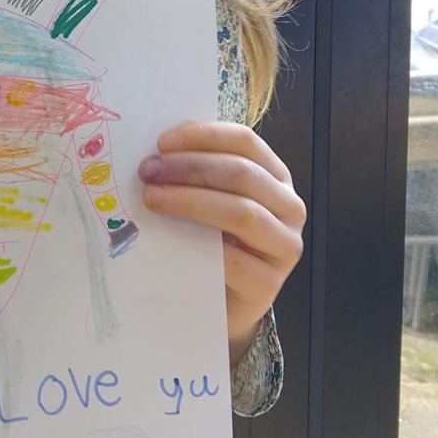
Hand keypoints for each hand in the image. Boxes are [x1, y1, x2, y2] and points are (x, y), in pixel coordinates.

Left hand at [137, 121, 305, 367]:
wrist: (222, 301)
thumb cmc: (211, 240)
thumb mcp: (209, 199)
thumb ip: (196, 173)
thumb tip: (159, 149)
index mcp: (275, 176)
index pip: (246, 142)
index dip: (203, 136)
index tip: (161, 142)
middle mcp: (289, 207)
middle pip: (242, 174)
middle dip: (190, 168)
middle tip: (148, 171)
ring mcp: (284, 246)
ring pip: (241, 213)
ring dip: (191, 201)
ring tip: (152, 198)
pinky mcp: (269, 284)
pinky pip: (234, 260)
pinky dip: (199, 246)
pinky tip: (170, 240)